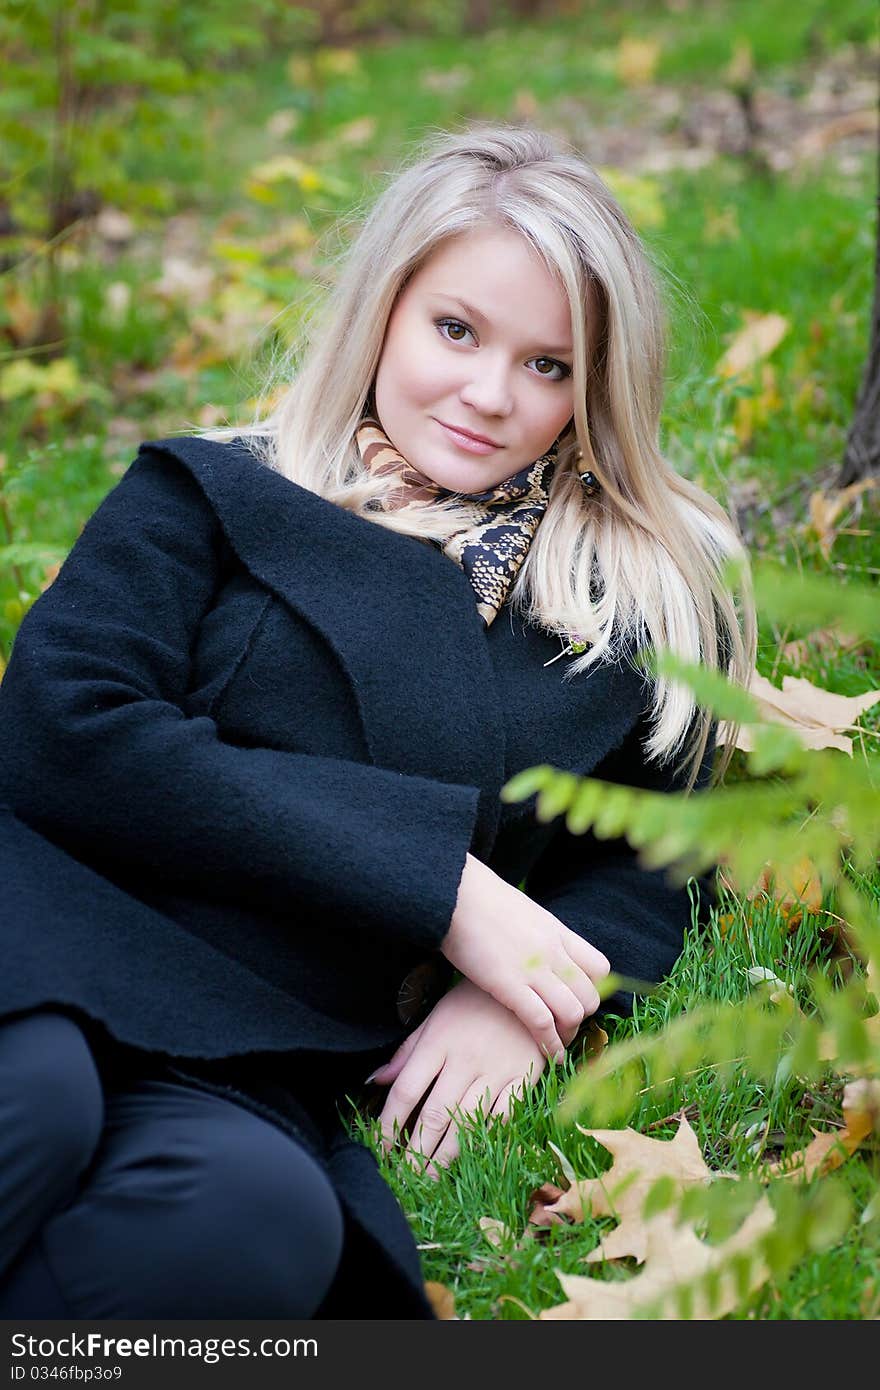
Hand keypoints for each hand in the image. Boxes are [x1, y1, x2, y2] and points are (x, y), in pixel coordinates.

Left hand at [370, 977, 550, 1179]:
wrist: (528, 986)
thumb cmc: (474, 1003)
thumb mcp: (436, 1017)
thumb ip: (408, 1051)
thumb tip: (376, 1080)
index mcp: (438, 1042)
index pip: (407, 1090)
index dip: (390, 1123)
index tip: (380, 1147)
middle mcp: (465, 1059)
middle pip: (434, 1114)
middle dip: (416, 1152)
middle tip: (404, 1177)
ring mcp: (496, 1071)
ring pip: (467, 1122)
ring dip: (447, 1156)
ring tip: (431, 1179)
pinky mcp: (523, 1078)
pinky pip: (504, 1117)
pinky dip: (489, 1141)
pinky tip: (477, 1161)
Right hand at [440, 853, 609, 1063]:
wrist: (453, 892)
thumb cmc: (479, 900)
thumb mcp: (523, 912)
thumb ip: (537, 934)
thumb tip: (537, 948)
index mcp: (557, 932)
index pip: (600, 968)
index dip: (594, 990)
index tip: (576, 1001)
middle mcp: (553, 952)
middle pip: (591, 996)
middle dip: (583, 1018)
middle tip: (566, 1028)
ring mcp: (533, 969)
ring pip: (574, 1012)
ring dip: (568, 1035)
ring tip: (556, 1045)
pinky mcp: (509, 984)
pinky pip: (542, 1022)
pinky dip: (549, 1044)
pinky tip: (547, 1057)